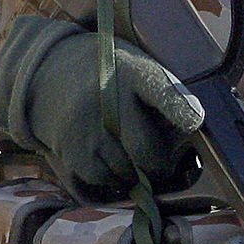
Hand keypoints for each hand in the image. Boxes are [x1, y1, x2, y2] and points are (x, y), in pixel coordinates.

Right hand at [0, 15, 203, 200]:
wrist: (48, 70)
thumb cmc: (108, 73)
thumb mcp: (134, 65)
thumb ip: (160, 92)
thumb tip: (191, 130)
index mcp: (133, 71)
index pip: (160, 90)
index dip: (179, 108)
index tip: (194, 122)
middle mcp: (107, 97)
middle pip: (145, 148)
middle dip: (160, 164)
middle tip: (162, 164)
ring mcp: (84, 125)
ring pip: (125, 170)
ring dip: (136, 173)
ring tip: (131, 157)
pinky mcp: (68, 148)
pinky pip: (101, 178)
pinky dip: (111, 176)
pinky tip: (109, 159)